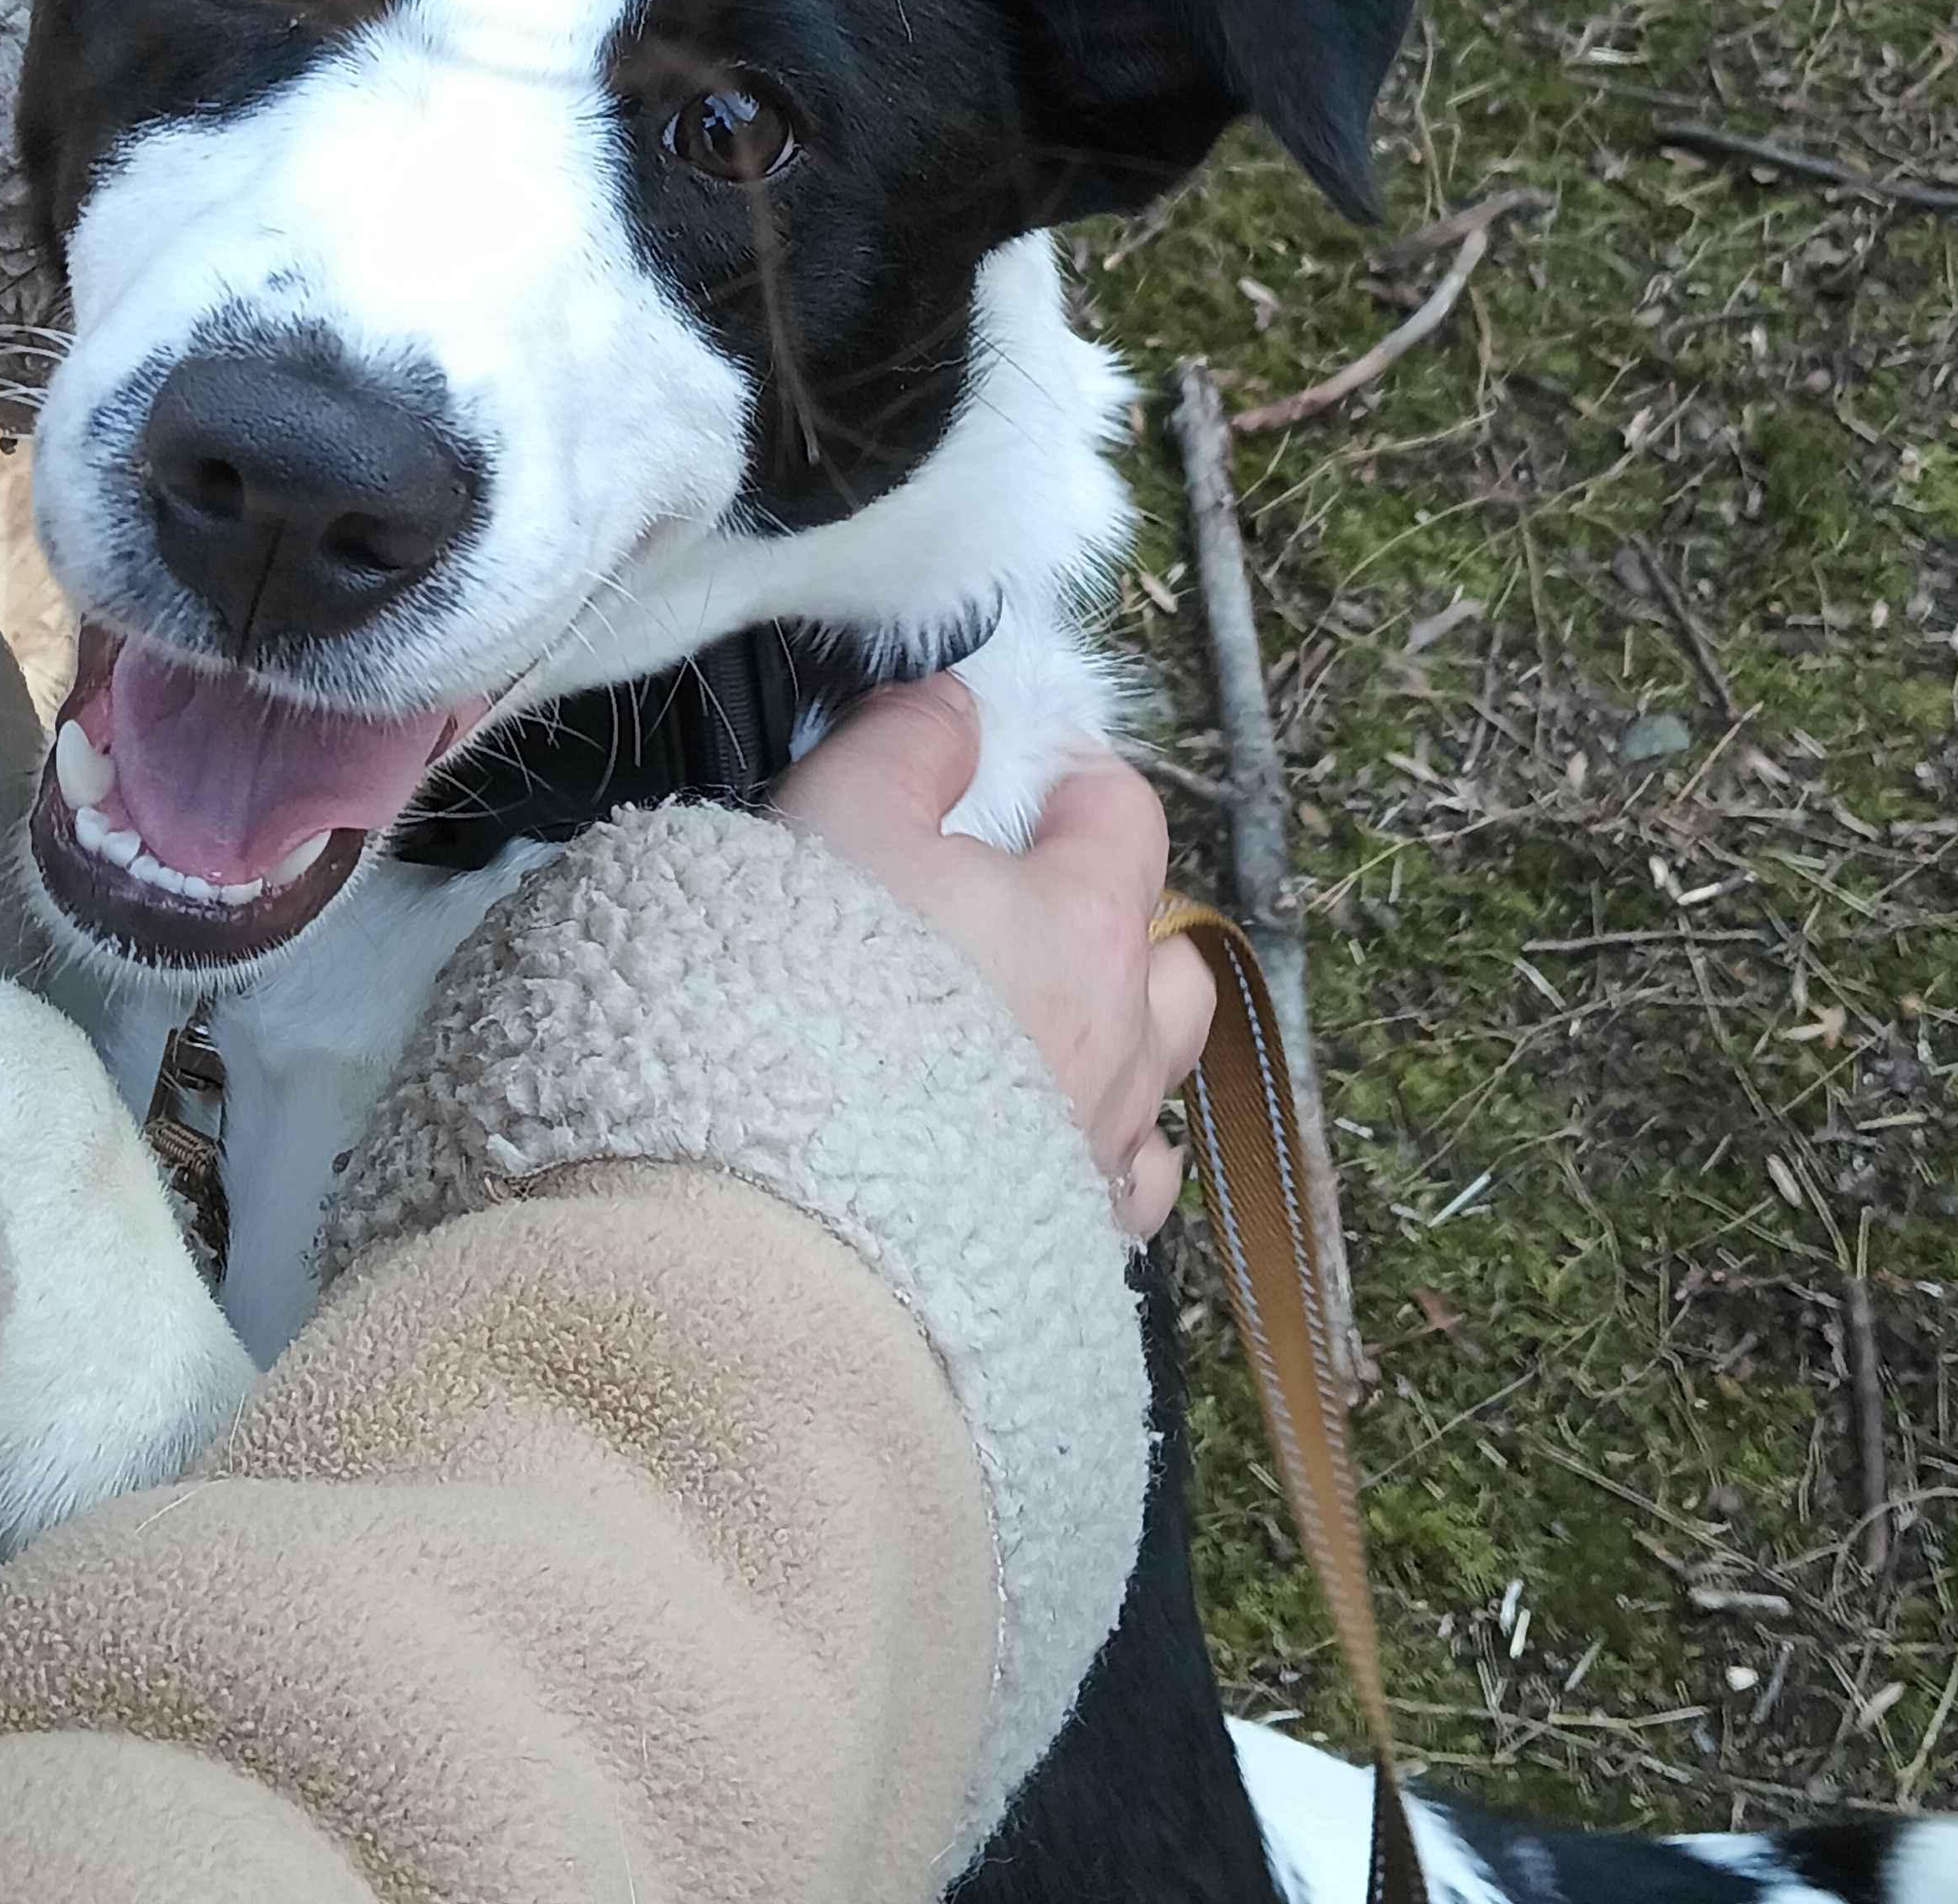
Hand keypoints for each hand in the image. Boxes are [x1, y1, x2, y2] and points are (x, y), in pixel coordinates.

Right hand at [776, 676, 1215, 1239]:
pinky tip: (1026, 1150)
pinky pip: (1118, 1195)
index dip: (1071, 775)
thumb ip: (905, 743)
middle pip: (1169, 958)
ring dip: (1111, 1047)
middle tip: (1015, 911)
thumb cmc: (811, 1006)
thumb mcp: (839, 819)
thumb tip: (954, 705)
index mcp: (1085, 927)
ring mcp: (1101, 1154)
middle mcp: (1122, 1043)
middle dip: (1113, 922)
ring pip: (1155, 1081)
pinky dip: (1087, 1160)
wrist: (788, 1222)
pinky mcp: (1066, 1252)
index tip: (1014, 767)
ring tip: (1024, 1036)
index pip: (1125, 813)